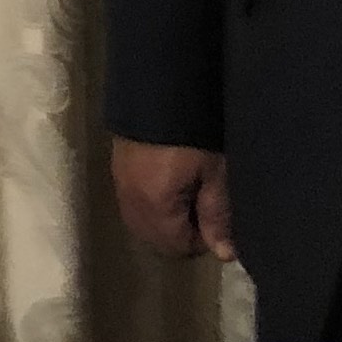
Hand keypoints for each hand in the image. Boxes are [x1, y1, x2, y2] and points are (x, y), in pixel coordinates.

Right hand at [111, 138, 235, 261]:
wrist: (158, 87)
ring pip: (142, 223)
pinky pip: (134, 204)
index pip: (178, 246)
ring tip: (187, 193)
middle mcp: (132, 202)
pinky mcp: (117, 168)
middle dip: (181, 233)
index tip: (217, 216)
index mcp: (156, 206)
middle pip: (156, 239)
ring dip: (165, 220)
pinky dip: (151, 204)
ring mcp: (120, 184)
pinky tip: (168, 181)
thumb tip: (224, 254)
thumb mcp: (215, 172)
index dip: (203, 238)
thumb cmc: (194, 133)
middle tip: (203, 205)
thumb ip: (217, 215)